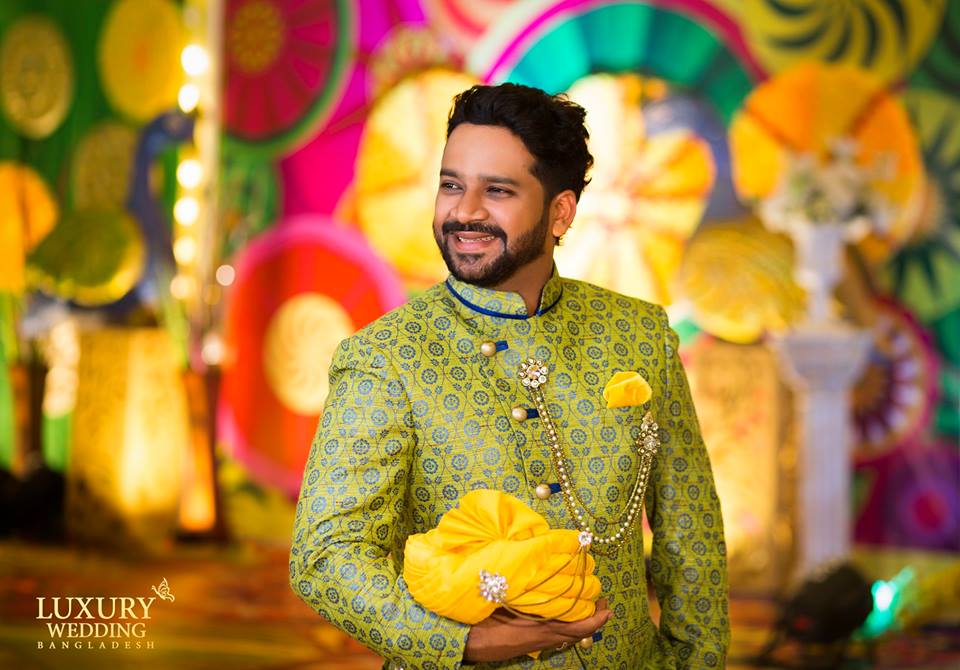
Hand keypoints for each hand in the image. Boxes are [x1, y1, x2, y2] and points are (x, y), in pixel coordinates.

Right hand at [462, 598, 611, 662]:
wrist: (469, 643)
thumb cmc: (485, 620)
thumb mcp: (505, 598)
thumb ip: (524, 587)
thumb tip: (537, 566)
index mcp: (543, 628)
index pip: (580, 626)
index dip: (597, 619)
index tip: (608, 608)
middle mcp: (544, 637)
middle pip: (578, 633)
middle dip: (592, 619)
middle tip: (600, 602)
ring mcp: (537, 642)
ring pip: (567, 635)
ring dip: (579, 622)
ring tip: (583, 603)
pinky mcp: (530, 643)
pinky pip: (555, 635)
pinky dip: (564, 624)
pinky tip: (559, 611)